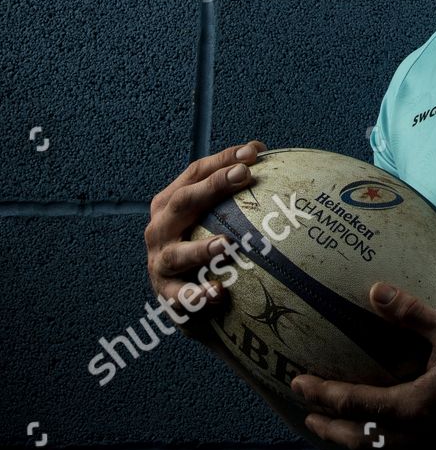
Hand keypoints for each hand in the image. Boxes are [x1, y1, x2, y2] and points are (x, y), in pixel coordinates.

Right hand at [144, 139, 267, 317]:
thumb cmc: (202, 242)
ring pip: (177, 254)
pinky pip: (181, 298)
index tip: (254, 152)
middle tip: (243, 175)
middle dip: (212, 186)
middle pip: (183, 202)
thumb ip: (231, 186)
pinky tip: (218, 292)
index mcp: (170, 203)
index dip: (223, 160)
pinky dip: (197, 295)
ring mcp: (159, 262)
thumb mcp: (212, 213)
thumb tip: (262, 151)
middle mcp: (160, 228)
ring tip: (226, 244)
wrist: (183, 298)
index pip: (195, 173)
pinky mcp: (166, 295)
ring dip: (200, 249)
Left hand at [291, 281, 435, 449]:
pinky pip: (402, 449)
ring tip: (339, 428)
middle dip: (329, 428)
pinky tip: (388, 429)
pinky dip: (381, 441)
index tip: (296, 382)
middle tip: (305, 416)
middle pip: (359, 439)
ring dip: (354, 439)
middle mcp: (416, 436)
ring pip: (380, 449)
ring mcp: (433, 447)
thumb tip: (374, 290)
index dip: (320, 394)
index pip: (351, 404)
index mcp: (410, 408)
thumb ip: (411, 314)